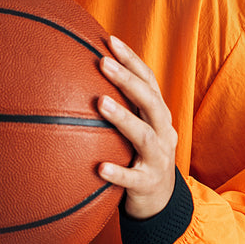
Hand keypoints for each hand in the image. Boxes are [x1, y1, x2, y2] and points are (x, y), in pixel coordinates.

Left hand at [97, 35, 178, 219]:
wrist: (160, 202)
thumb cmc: (139, 155)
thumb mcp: (137, 127)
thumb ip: (121, 105)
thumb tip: (81, 72)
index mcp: (159, 116)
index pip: (149, 82)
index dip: (132, 61)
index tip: (110, 41)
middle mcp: (163, 133)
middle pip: (151, 102)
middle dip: (128, 81)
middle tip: (102, 62)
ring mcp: (158, 159)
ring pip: (144, 136)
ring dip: (124, 118)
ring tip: (100, 103)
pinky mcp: (148, 185)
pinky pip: (132, 179)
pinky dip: (117, 173)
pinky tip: (99, 168)